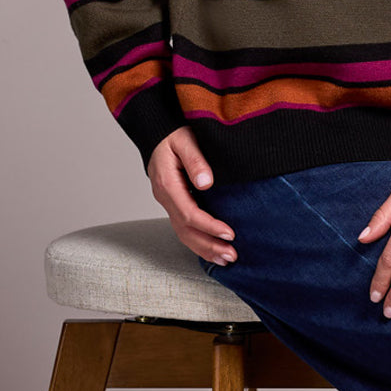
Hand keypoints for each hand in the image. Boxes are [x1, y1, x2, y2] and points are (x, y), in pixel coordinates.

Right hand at [148, 127, 236, 265]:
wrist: (159, 131)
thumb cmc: (174, 134)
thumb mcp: (185, 139)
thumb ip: (195, 160)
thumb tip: (206, 183)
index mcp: (167, 184)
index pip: (189, 213)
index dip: (209, 226)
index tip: (230, 233)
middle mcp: (165, 197)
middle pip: (185, 230)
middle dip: (209, 245)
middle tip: (232, 255)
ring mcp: (168, 203)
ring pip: (183, 233)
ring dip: (205, 249)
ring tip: (227, 259)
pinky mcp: (175, 204)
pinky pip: (184, 228)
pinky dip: (199, 242)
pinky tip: (214, 251)